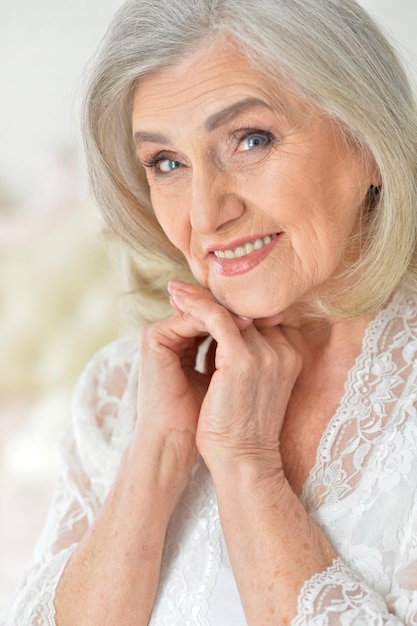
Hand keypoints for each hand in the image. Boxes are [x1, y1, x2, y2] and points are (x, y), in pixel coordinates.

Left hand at [168, 281, 301, 473]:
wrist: (242, 462)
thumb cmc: (240, 429)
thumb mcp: (248, 386)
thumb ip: (244, 359)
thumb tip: (221, 340)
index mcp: (287, 355)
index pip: (255, 319)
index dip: (225, 307)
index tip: (198, 297)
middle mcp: (282, 349)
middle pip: (242, 312)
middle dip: (209, 299)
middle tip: (181, 288)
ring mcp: (266, 353)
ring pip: (228, 311)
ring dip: (197, 298)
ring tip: (174, 291)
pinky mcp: (243, 359)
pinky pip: (217, 320)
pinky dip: (196, 307)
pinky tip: (178, 301)